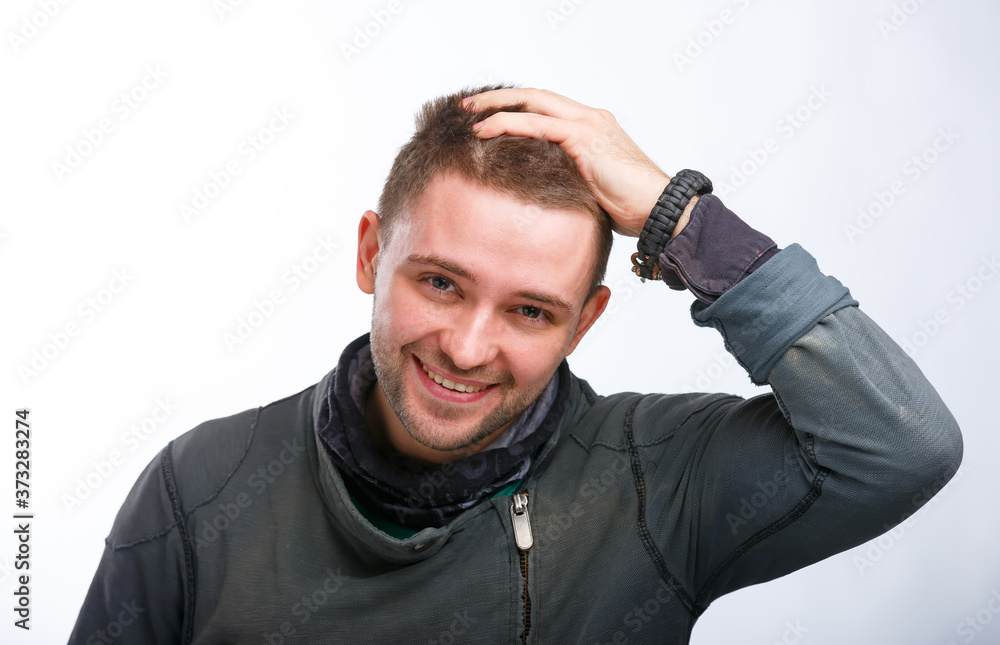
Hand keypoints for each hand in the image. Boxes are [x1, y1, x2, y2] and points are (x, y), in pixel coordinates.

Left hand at [463, 87, 670, 237]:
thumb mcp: (589, 191)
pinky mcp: (585, 137)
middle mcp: (589, 118)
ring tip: (466, 114)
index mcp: (590, 128)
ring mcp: (588, 124)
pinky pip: (537, 124)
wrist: (661, 212)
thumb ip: (566, 181)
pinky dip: (507, 124)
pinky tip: (484, 131)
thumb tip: (538, 197)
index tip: (485, 116)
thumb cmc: (631, 210)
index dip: (514, 108)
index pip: (544, 108)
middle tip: (466, 106)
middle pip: (534, 96)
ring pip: (532, 103)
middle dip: (497, 98)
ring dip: (495, 106)